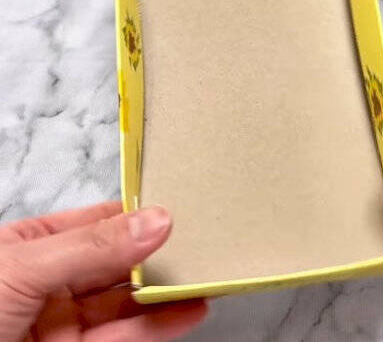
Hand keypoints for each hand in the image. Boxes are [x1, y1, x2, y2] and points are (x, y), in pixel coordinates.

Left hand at [0, 201, 206, 340]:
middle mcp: (49, 284)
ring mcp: (62, 326)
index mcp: (29, 247)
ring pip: (123, 304)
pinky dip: (158, 326)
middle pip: (114, 263)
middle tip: (206, 240)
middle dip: (157, 252)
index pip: (96, 222)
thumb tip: (156, 218)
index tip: (181, 204)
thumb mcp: (24, 268)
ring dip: (166, 291)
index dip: (137, 213)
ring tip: (208, 273)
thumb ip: (94, 247)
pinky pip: (123, 340)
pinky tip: (188, 310)